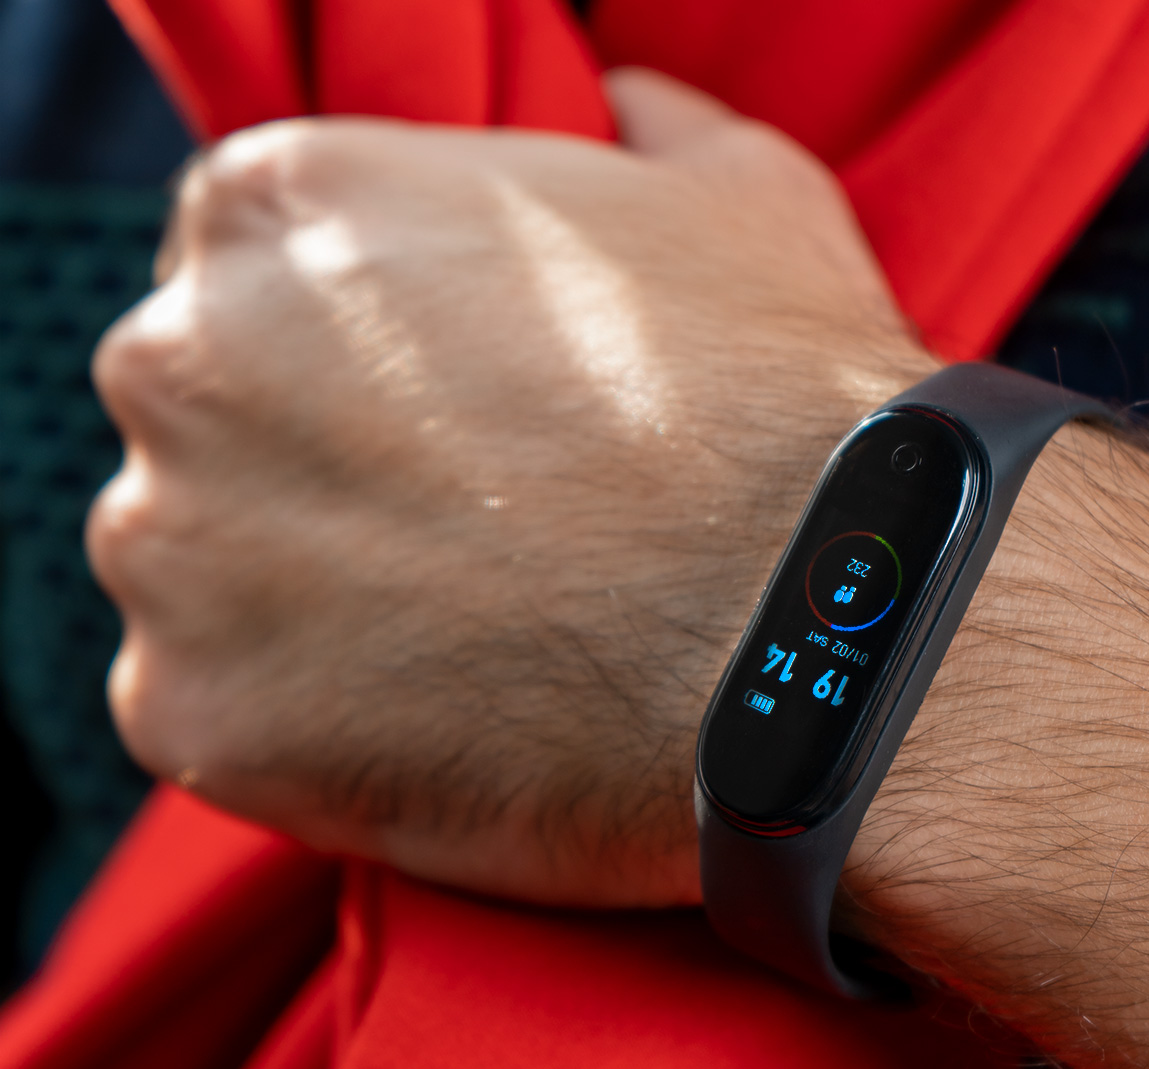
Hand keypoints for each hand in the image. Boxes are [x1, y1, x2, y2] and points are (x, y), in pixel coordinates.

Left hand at [87, 70, 932, 903]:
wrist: (809, 637)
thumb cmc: (776, 418)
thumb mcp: (737, 205)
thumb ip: (647, 135)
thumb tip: (631, 104)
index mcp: (283, 209)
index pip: (249, 275)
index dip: (351, 362)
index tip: (430, 428)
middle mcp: (187, 359)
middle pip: (209, 416)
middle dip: (310, 469)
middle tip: (449, 534)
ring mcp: (176, 546)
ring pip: (198, 566)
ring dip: (297, 597)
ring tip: (450, 632)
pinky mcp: (196, 710)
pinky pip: (214, 706)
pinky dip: (297, 719)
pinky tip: (423, 717)